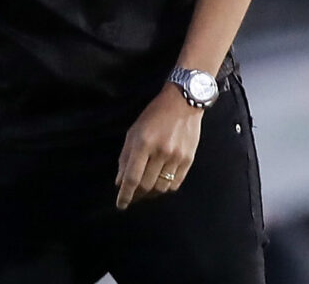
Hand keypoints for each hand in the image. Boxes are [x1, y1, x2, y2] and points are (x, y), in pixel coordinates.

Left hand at [114, 83, 202, 209]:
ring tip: (144, 194)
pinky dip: (165, 189)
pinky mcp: (189, 160)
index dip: (125, 194)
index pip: (132, 177)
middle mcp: (160, 152)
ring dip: (150, 195)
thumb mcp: (133, 131)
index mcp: (143, 143)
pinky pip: (176, 183)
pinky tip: (158, 187)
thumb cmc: (153, 115)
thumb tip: (120, 181)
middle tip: (131, 198)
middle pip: (147, 185)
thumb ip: (125, 157)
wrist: (182, 103)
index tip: (121, 205)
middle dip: (136, 196)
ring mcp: (177, 157)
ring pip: (161, 188)